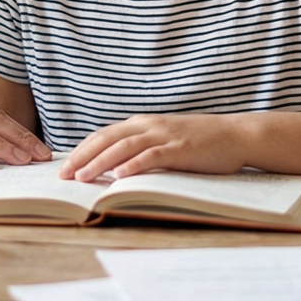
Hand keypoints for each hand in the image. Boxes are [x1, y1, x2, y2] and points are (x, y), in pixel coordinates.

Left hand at [61, 114, 253, 181]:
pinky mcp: (181, 148)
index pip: (104, 134)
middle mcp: (149, 125)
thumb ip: (142, 147)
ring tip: (83, 177)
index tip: (64, 165)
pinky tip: (120, 176)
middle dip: (82, 156)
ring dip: (101, 162)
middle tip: (63, 175)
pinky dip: (135, 165)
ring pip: (124, 147)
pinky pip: (153, 156)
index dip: (82, 149)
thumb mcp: (165, 139)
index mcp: (143, 123)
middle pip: (107, 138)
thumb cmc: (199, 142)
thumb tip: (115, 165)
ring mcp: (165, 136)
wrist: (236, 134)